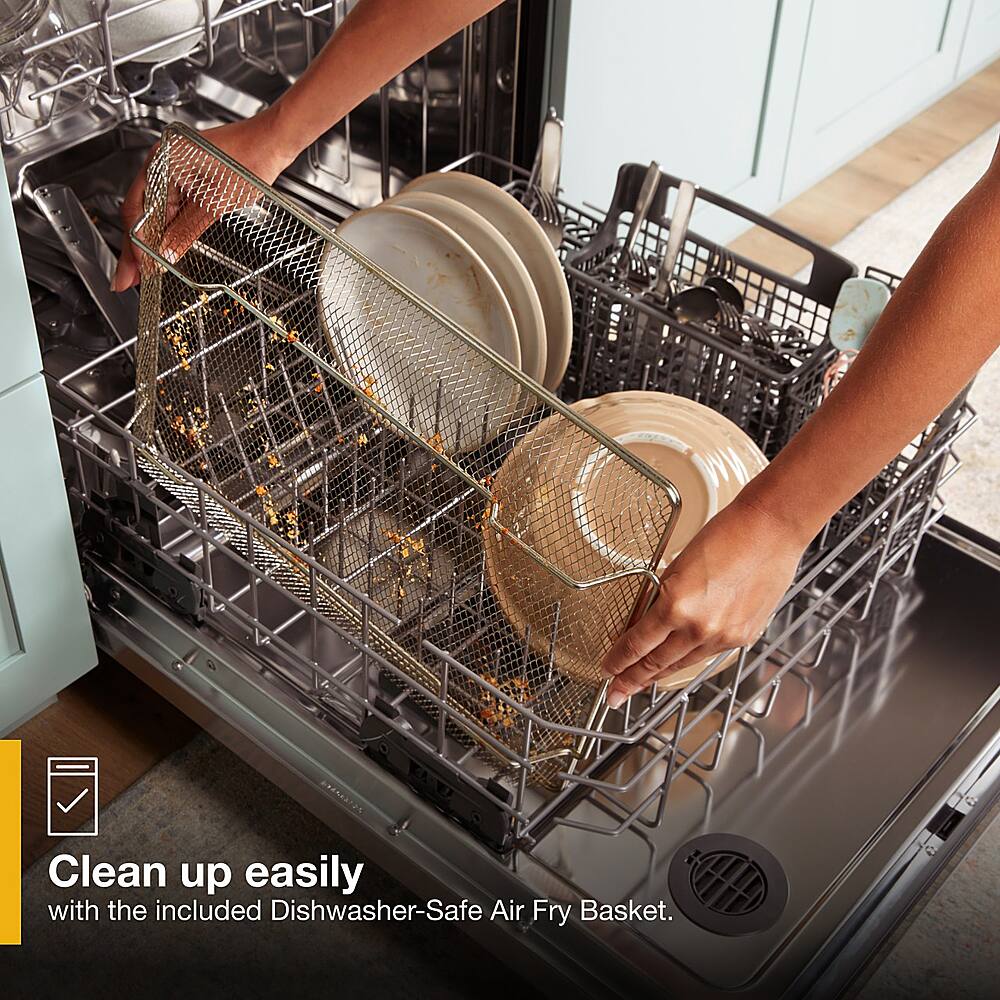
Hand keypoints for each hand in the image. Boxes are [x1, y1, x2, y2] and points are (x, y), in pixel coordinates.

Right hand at [112, 113, 295, 291]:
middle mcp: (162, 162)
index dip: (136, 245)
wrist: (271, 142)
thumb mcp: (215, 204)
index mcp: (162, 163)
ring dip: (150, 240)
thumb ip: (186, 231)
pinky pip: (168, 204)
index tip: (136, 271)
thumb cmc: (249, 159)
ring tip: (144, 270)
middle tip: (129, 278)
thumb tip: (167, 254)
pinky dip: (165, 227)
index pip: (137, 211)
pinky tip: (162, 246)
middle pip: (141, 212)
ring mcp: (173, 167)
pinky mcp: (187, 174)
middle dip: (136, 248)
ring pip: (154, 211)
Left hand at [601, 494, 806, 707]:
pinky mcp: (743, 637)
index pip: (637, 644)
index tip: (607, 670)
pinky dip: (690, 660)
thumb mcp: (677, 566)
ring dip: (659, 674)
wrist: (770, 530)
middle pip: (657, 663)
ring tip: (642, 682)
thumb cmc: (726, 535)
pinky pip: (708, 655)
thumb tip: (645, 621)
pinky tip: (678, 663)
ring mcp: (723, 636)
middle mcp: (699, 627)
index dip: (618, 661)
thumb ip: (661, 597)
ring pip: (682, 663)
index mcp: (676, 604)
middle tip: (616, 693)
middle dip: (633, 680)